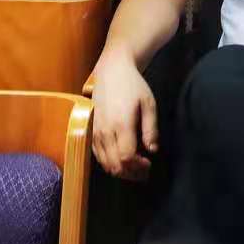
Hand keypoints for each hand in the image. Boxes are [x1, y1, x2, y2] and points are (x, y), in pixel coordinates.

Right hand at [89, 50, 158, 180]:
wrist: (112, 70)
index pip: (126, 158)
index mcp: (121, 124)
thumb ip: (151, 129)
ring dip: (119, 170)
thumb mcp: (149, 104)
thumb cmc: (133, 85)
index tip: (148, 163)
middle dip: (130, 173)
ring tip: (134, 166)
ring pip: (104, 163)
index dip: (138, 166)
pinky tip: (121, 158)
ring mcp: (96, 131)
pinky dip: (109, 162)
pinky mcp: (91, 130)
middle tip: (143, 170)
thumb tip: (152, 150)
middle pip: (114, 165)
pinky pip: (97, 155)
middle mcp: (106, 130)